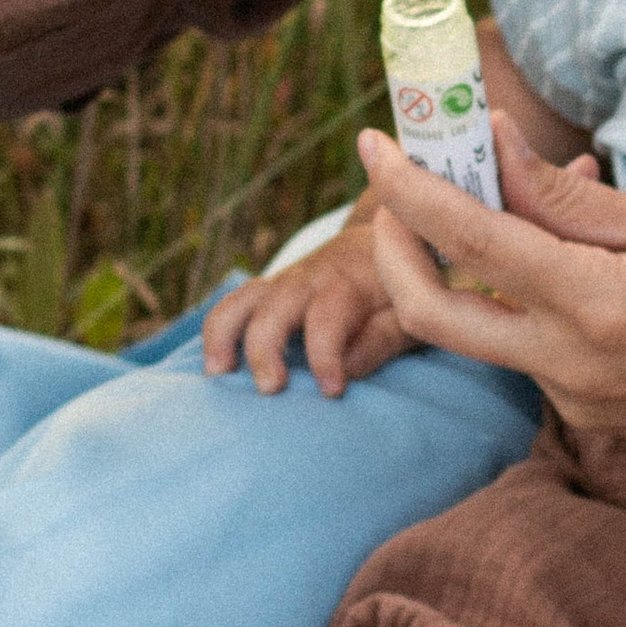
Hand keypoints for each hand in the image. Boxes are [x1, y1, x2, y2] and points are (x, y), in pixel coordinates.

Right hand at [201, 201, 405, 398]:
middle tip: (270, 388)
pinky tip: (214, 366)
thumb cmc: (406, 288)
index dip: (326, 354)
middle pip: (275, 305)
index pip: (330, 315)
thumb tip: (347, 369)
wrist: (392, 236)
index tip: (331, 390)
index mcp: (352, 283)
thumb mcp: (411, 313)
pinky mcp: (273, 290)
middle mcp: (312, 278)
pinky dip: (219, 329)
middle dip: (265, 346)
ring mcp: (287, 282)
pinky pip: (236, 304)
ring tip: (217, 373)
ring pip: (243, 298)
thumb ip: (382, 338)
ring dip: (224, 334)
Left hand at [355, 112, 625, 446]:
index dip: (407, 187)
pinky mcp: (590, 418)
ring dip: (471, 266)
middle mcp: (571, 367)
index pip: (467, 240)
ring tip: (514, 197)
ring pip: (481, 330)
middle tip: (398, 188)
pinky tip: (569, 257)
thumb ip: (572, 200)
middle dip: (394, 245)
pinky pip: (528, 351)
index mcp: (595, 307)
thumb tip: (493, 150)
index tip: (374, 142)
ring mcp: (577, 402)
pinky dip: (524, 297)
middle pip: (430, 313)